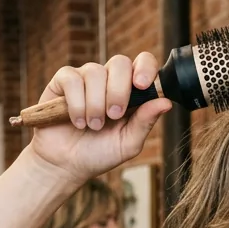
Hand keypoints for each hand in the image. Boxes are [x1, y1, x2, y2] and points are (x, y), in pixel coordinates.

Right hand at [29, 54, 171, 184]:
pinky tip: (77, 121)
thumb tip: (166, 102)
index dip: (146, 68)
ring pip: (95, 72)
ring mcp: (85, 78)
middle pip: (120, 63)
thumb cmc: (99, 153)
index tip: (142, 85)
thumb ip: (145, 122)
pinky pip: (73, 80)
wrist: (66, 165)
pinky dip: (77, 104)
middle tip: (114, 116)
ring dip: (96, 104)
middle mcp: (109, 79)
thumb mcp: (128, 143)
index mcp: (130, 91)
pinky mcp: (63, 81)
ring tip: (93, 125)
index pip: (143, 62)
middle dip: (119, 91)